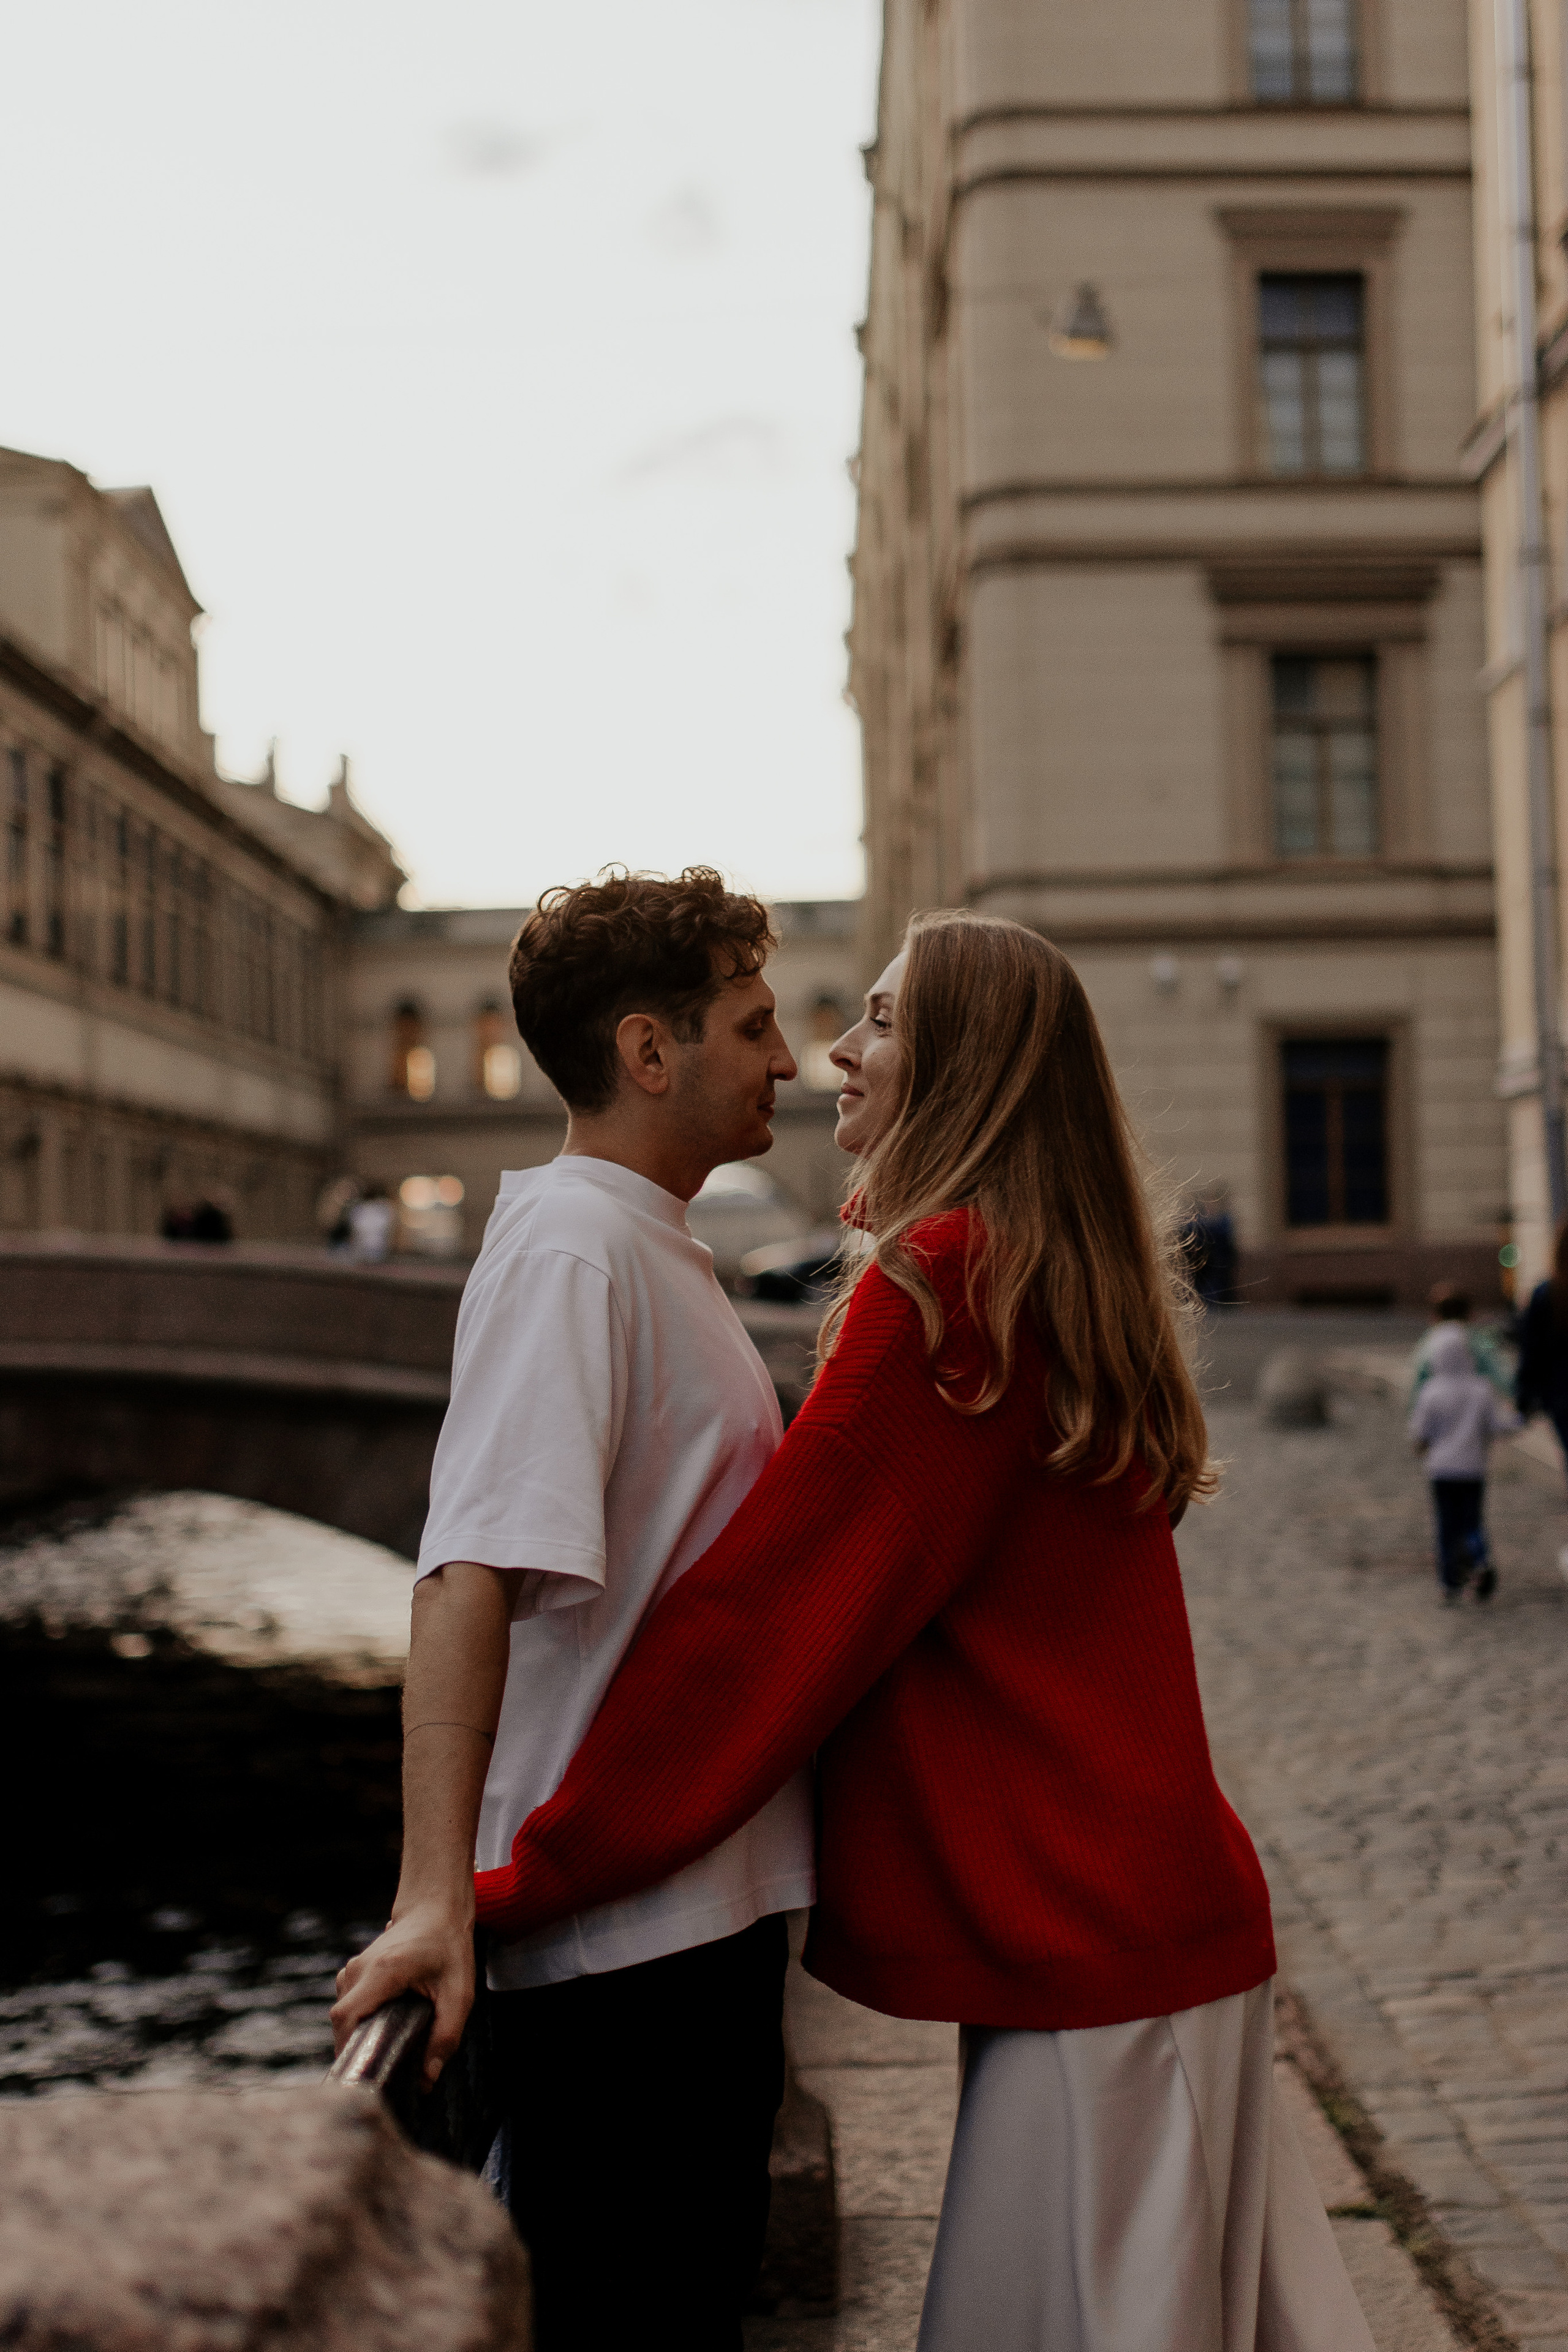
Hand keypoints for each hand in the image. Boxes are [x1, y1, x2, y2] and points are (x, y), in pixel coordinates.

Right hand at [331, 1901, 474, 2089]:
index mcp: (383, 1971)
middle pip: (342, 2020)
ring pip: (344, 2013)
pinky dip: (361, 2021)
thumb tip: (427, 2080)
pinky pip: (348, 2004)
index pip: (345, 2017)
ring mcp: (354, 1967)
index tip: (364, 2073)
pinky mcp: (355, 1971)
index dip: (347, 2049)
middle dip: (358, 2048)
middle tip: (382, 2071)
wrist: (436, 1908)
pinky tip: (384, 2029)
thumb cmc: (449, 1946)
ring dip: (360, 2034)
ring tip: (385, 2051)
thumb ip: (445, 2036)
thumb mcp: (458, 1993)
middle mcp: (360, 1968)